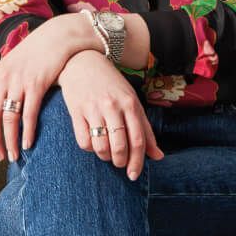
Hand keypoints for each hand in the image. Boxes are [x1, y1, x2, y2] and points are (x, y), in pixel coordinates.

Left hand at [0, 18, 76, 163]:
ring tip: (14, 155)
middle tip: (0, 157)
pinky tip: (28, 144)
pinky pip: (28, 114)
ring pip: (9, 120)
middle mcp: (3, 79)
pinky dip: (27, 132)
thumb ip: (3, 85)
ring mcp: (18, 81)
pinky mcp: (36, 84)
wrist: (56, 37)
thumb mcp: (12, 66)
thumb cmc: (35, 54)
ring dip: (10, 141)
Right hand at [57, 49, 163, 180]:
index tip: (133, 175)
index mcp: (130, 103)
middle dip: (120, 162)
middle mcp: (113, 105)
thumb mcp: (131, 100)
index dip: (137, 162)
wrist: (83, 61)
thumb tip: (158, 156)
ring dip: (105, 156)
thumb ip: (144, 128)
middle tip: (119, 162)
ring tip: (106, 152)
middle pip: (120, 146)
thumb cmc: (111, 84)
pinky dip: (89, 148)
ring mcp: (94, 107)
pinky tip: (92, 142)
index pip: (138, 140)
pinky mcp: (76, 110)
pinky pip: (84, 141)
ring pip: (101, 147)